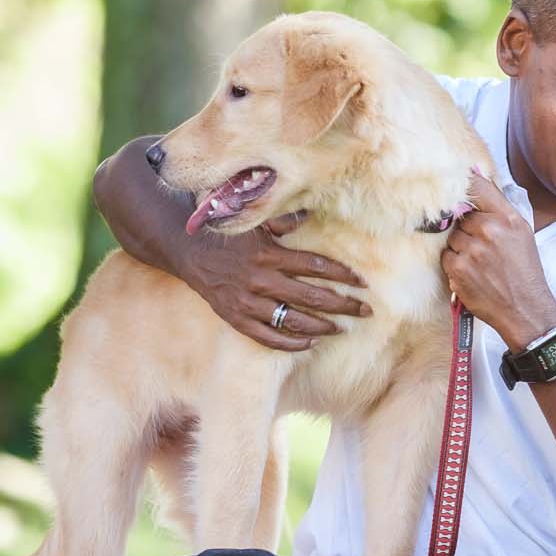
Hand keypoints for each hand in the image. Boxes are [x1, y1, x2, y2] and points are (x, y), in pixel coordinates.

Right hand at [182, 210, 369, 350]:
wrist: (190, 253)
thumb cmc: (231, 237)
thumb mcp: (257, 224)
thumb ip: (285, 221)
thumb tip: (312, 213)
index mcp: (269, 254)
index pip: (316, 267)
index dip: (343, 276)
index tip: (362, 283)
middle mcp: (260, 280)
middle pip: (312, 297)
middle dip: (343, 305)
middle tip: (365, 310)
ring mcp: (247, 302)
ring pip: (293, 320)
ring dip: (322, 326)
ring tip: (341, 328)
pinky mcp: (236, 319)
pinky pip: (268, 337)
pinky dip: (291, 343)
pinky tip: (310, 343)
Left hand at [441, 172, 555, 345]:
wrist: (525, 309)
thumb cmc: (524, 272)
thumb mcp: (521, 233)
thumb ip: (498, 207)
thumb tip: (476, 176)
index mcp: (508, 218)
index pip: (477, 186)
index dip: (463, 183)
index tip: (456, 184)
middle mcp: (490, 230)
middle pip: (460, 215)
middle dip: (467, 229)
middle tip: (483, 247)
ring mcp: (473, 249)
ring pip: (452, 237)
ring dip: (460, 248)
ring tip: (480, 263)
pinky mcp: (459, 268)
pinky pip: (446, 256)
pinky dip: (455, 265)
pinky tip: (473, 274)